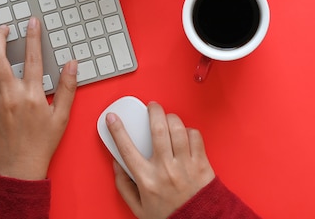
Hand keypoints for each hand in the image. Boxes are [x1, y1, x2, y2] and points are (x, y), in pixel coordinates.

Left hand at [0, 17, 77, 179]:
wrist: (20, 168)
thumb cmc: (42, 144)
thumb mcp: (62, 116)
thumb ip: (68, 88)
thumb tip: (72, 65)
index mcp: (32, 95)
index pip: (32, 57)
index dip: (33, 36)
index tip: (32, 22)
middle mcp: (10, 96)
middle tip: (4, 29)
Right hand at [106, 102, 215, 218]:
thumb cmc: (170, 215)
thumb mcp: (138, 207)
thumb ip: (124, 185)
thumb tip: (116, 163)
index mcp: (147, 179)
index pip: (127, 148)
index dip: (117, 130)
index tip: (112, 118)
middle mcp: (166, 169)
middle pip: (157, 129)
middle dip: (153, 111)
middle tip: (152, 106)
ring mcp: (185, 164)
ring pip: (178, 129)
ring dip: (171, 118)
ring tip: (168, 117)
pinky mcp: (202, 163)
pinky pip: (195, 136)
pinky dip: (189, 130)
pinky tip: (185, 134)